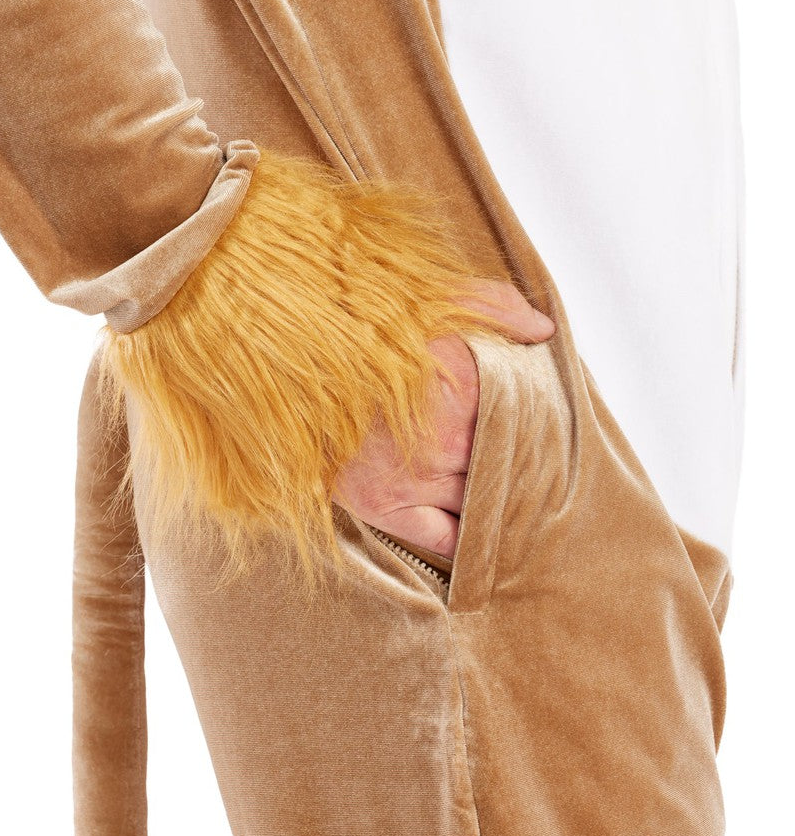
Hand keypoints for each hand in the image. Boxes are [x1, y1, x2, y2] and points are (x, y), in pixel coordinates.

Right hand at [332, 278, 555, 561]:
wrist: (288, 351)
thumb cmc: (363, 320)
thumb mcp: (436, 296)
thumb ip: (498, 307)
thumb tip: (543, 330)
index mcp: (467, 386)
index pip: (531, 423)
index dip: (542, 427)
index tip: (547, 427)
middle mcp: (447, 441)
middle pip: (510, 467)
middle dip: (521, 464)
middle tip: (532, 462)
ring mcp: (415, 478)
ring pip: (483, 504)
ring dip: (496, 499)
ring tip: (507, 493)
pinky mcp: (380, 504)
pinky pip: (447, 539)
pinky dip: (466, 536)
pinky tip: (479, 528)